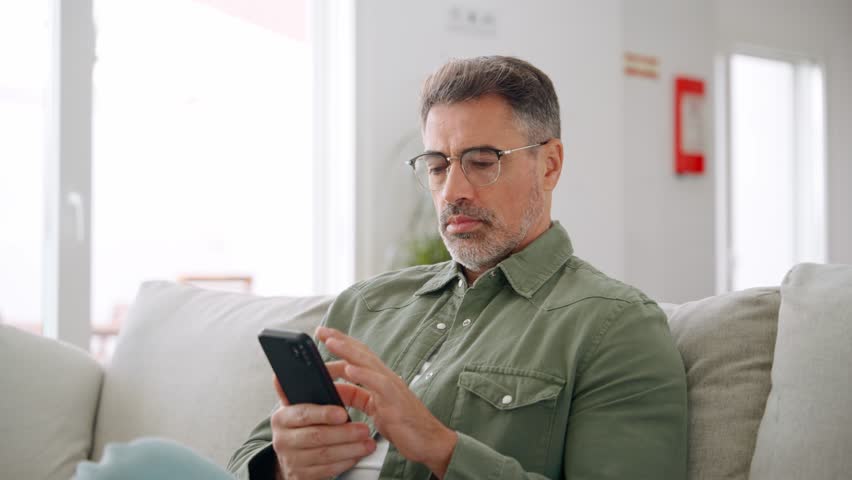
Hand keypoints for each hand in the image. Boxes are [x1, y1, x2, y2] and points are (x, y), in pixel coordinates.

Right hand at [270, 377, 375, 479]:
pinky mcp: (301, 476)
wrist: (290, 458)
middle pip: (317, 436)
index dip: (324, 413)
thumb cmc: (301, 427)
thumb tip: (294, 367)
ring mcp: (291, 460)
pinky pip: (327, 470)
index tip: (343, 413)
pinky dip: (346, 462)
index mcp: (282, 418)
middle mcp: (282, 440)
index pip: (303, 413)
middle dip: (344, 433)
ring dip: (350, 449)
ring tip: (367, 442)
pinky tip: (358, 454)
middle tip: (364, 429)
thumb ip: (303, 391)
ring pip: (325, 455)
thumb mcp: (298, 408)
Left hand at [317, 326, 457, 478]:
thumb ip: (356, 397)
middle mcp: (386, 379)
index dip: (342, 344)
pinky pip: (379, 385)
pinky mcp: (396, 402)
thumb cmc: (404, 426)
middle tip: (321, 330)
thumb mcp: (373, 409)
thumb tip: (332, 389)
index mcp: (380, 380)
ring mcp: (392, 388)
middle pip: (361, 353)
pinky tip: (350, 368)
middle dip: (341, 340)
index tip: (324, 334)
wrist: (431, 442)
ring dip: (348, 351)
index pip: (359, 356)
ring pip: (368, 363)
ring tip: (331, 342)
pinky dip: (364, 374)